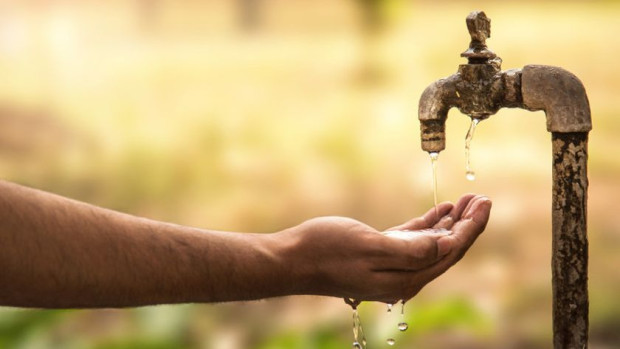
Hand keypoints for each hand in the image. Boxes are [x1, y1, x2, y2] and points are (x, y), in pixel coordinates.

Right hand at [279, 194, 490, 302]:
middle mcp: (403, 277)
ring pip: (432, 244)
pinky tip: (440, 211)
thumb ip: (410, 249)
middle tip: (482, 198)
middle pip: (447, 249)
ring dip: (451, 223)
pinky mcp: (379, 255)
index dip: (472, 227)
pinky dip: (429, 225)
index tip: (485, 202)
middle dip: (467, 224)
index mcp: (406, 278)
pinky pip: (413, 240)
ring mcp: (391, 266)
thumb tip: (446, 246)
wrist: (292, 259)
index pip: (450, 252)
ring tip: (467, 200)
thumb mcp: (369, 246)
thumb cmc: (326, 250)